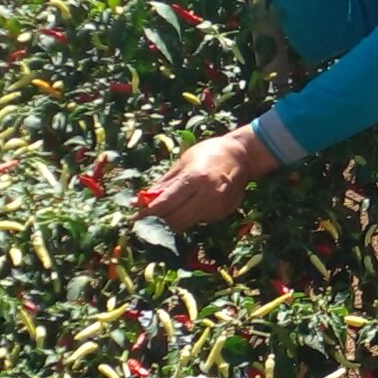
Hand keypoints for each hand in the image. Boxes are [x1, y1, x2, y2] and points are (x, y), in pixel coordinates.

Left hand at [139, 128, 276, 230]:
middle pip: (174, 219)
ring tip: (161, 217)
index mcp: (195, 178)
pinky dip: (187, 217)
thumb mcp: (184, 162)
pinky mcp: (223, 213)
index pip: (165, 204)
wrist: (243, 156)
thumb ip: (164, 183)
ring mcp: (217, 206)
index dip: (147, 213)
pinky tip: (186, 208)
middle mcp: (208, 195)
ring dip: (170, 223)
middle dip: (157, 222)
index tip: (134, 218)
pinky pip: (198, 221)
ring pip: (185, 224)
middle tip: (145, 220)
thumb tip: (140, 200)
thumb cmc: (209, 153)